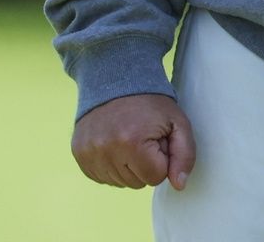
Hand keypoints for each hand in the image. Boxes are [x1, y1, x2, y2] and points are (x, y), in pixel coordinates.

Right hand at [71, 93, 196, 190]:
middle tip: (142, 136)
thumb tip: (179, 185)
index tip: (156, 138)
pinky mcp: (79, 153)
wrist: (115, 79)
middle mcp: (106, 149)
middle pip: (137, 183)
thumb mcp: (178, 122)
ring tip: (128, 138)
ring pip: (119, 182)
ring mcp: (89, 152)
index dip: (161, 158)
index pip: (156, 177)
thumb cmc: (150, 103)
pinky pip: (102, 177)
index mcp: (132, 142)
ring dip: (128, 166)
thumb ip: (185, 155)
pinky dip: (111, 165)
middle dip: (145, 163)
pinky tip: (114, 144)